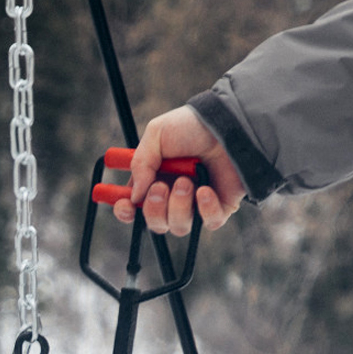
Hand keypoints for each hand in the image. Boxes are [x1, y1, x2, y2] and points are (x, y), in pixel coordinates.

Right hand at [113, 106, 245, 234]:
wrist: (228, 126)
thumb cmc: (192, 127)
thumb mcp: (157, 134)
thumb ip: (140, 163)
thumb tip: (135, 196)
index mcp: (154, 179)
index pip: (135, 207)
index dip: (125, 211)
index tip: (125, 205)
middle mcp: (173, 197)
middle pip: (155, 224)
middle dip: (154, 210)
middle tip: (160, 187)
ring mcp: (196, 205)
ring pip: (179, 227)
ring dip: (179, 205)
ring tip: (188, 181)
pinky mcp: (218, 210)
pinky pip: (208, 223)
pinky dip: (205, 208)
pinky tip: (206, 189)